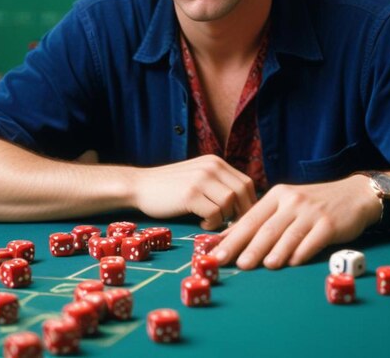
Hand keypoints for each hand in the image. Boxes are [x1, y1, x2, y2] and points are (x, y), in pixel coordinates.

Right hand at [131, 155, 256, 229]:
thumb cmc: (170, 188)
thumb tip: (244, 206)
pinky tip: (201, 222)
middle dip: (242, 213)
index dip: (250, 204)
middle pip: (243, 192)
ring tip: (211, 222)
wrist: (139, 186)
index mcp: (215, 162)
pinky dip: (212, 223)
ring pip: (230, 202)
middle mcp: (211, 166)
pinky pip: (215, 213)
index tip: (244, 219)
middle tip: (233, 227)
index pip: (246, 183)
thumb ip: (218, 184)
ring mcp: (201, 179)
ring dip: (224, 218)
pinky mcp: (190, 194)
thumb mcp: (198, 177)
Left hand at [211, 175, 381, 269]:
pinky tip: (292, 263)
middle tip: (234, 263)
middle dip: (248, 247)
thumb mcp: (286, 204)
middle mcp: (292, 201)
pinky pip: (312, 242)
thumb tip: (228, 238)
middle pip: (266, 228)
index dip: (232, 237)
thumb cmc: (313, 203)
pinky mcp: (329, 224)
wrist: (352, 195)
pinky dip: (301, 253)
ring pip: (288, 235)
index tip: (215, 253)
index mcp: (277, 195)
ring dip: (275, 252)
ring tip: (263, 266)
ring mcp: (311, 212)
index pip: (250, 218)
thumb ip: (262, 220)